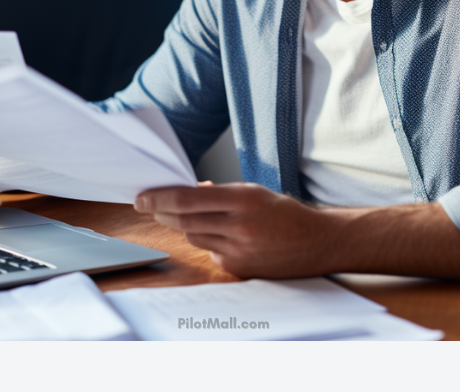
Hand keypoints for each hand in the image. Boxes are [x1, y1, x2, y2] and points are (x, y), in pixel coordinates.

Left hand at [134, 182, 338, 278]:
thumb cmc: (285, 213)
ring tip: (184, 215)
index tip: (141, 196)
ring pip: (194, 236)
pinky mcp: (239, 269)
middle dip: (161, 211)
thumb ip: (219, 192)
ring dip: (183, 225)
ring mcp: (239, 251)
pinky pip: (210, 253)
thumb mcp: (254, 191)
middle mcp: (240, 226)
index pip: (187, 199)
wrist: (318, 243)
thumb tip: (189, 191)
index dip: (159, 197)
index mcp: (243, 199)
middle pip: (184, 220)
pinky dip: (208, 242)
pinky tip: (221, 236)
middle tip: (147, 204)